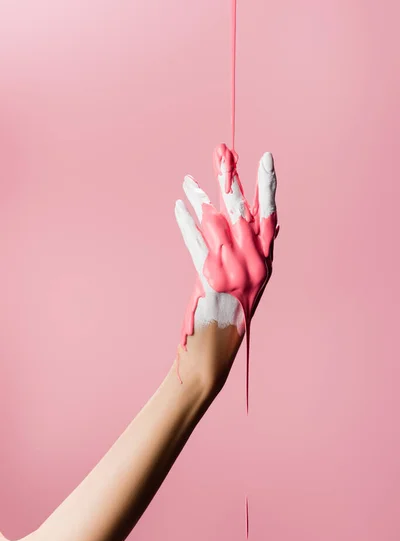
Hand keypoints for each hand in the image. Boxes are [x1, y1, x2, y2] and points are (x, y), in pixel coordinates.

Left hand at [175, 143, 278, 391]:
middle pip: (241, 212)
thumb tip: (258, 218)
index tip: (265, 157)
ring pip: (216, 224)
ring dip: (200, 199)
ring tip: (188, 180)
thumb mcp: (248, 280)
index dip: (267, 186)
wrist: (214, 350)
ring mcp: (234, 272)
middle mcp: (254, 264)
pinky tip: (178, 206)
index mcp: (265, 262)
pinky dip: (186, 223)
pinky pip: (197, 243)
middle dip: (230, 179)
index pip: (269, 216)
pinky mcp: (211, 280)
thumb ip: (252, 250)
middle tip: (221, 151)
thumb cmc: (228, 312)